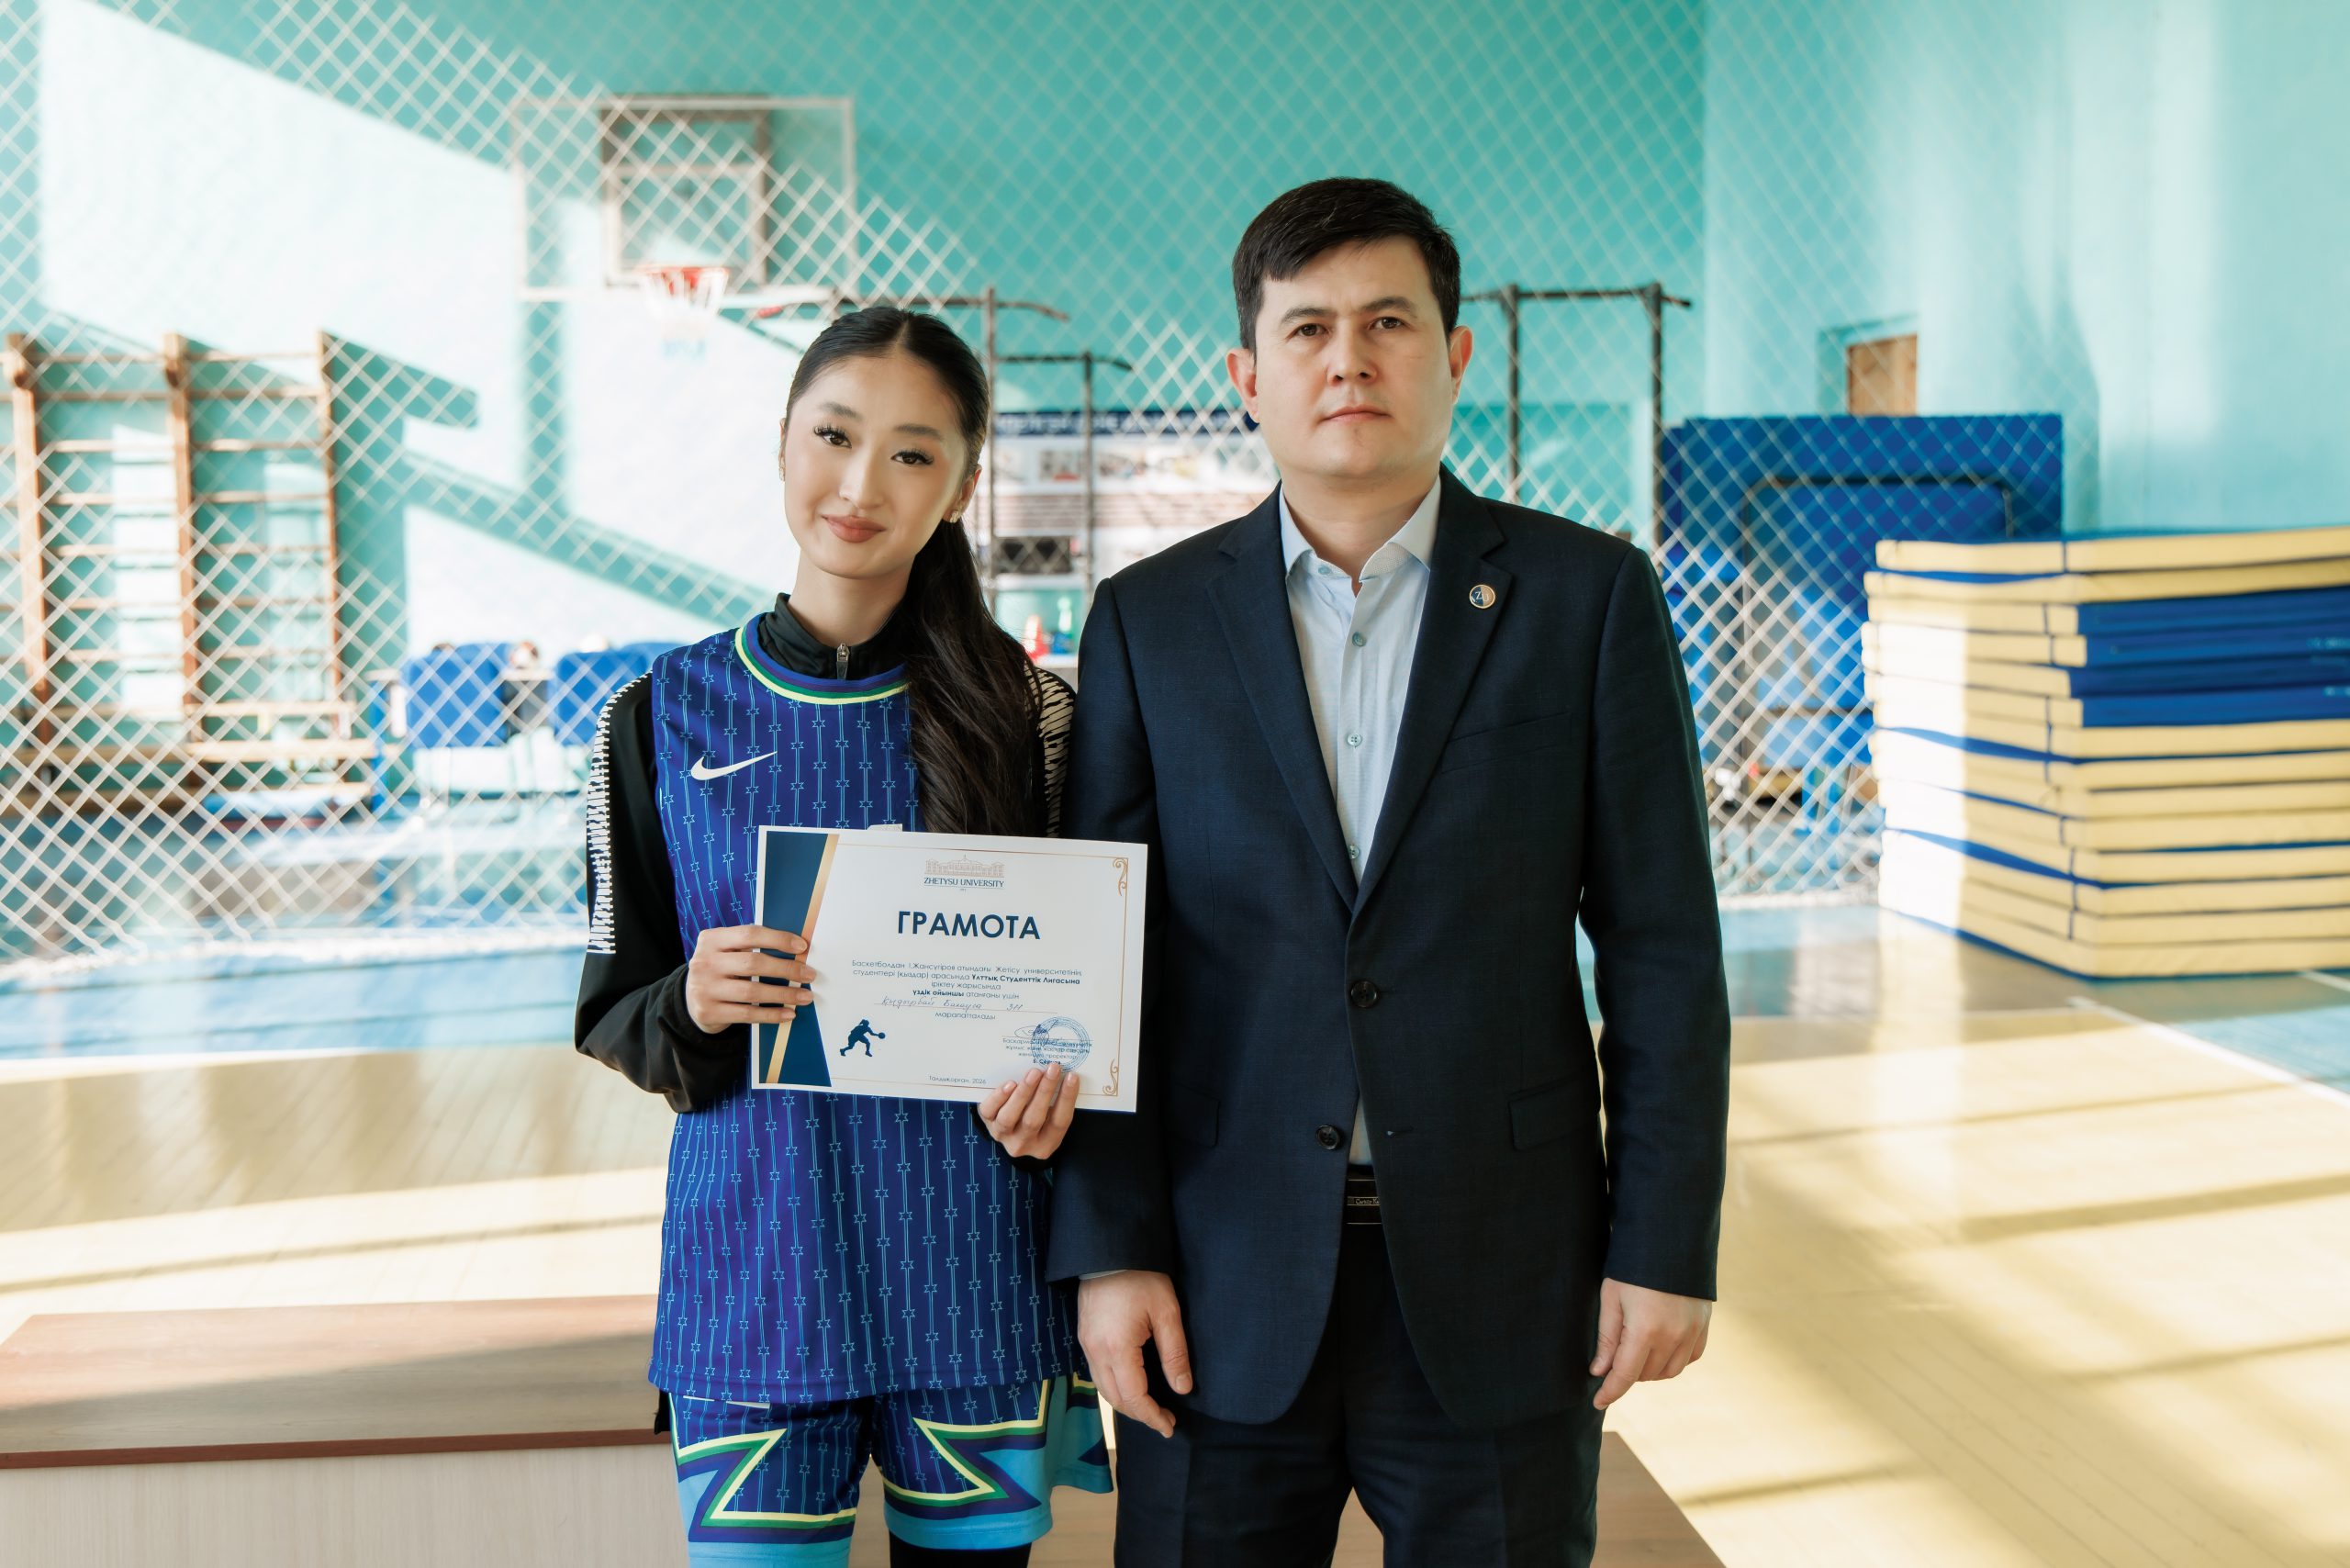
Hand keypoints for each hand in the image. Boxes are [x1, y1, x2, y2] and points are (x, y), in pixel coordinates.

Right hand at [683, 925, 812, 1033]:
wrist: (690, 1000)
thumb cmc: (720, 970)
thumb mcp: (726, 951)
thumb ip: (750, 946)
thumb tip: (796, 949)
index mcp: (711, 939)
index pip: (749, 934)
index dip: (778, 939)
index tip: (802, 947)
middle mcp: (704, 962)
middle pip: (753, 963)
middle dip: (786, 969)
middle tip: (809, 975)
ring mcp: (704, 988)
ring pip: (752, 991)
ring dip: (784, 994)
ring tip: (804, 996)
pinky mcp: (708, 1012)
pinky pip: (747, 1013)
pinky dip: (771, 1014)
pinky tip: (788, 1013)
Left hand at [979, 1062, 1080, 1158]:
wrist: (1008, 1127)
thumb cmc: (1036, 1114)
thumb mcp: (1049, 1116)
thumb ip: (1055, 1101)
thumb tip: (1063, 1074)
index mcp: (1045, 1144)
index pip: (1059, 1123)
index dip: (1067, 1099)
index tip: (1072, 1077)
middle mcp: (1023, 1144)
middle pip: (1034, 1119)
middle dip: (1044, 1091)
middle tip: (1053, 1069)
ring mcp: (1002, 1136)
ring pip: (1010, 1117)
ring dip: (1023, 1093)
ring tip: (1034, 1073)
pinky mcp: (987, 1123)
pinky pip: (989, 1112)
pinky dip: (999, 1097)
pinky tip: (1010, 1084)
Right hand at [1077, 1270, 1192, 1438]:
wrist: (1108, 1249)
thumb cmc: (1141, 1277)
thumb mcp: (1167, 1312)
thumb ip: (1175, 1353)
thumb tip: (1182, 1388)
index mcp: (1117, 1348)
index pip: (1134, 1397)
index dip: (1152, 1416)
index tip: (1169, 1427)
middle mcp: (1096, 1352)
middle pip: (1115, 1399)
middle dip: (1140, 1414)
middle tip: (1164, 1419)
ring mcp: (1086, 1344)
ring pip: (1104, 1388)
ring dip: (1126, 1403)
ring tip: (1150, 1407)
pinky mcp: (1085, 1336)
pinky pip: (1097, 1373)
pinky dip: (1115, 1387)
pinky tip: (1132, 1384)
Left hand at [1591, 1277, 1710, 1409]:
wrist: (1670, 1240)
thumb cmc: (1633, 1267)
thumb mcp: (1611, 1297)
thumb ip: (1607, 1338)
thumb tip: (1600, 1371)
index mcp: (1646, 1330)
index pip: (1625, 1374)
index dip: (1610, 1392)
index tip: (1598, 1402)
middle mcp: (1673, 1336)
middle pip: (1646, 1374)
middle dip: (1627, 1373)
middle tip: (1613, 1360)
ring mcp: (1692, 1333)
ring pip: (1669, 1371)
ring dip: (1651, 1370)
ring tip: (1636, 1353)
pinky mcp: (1704, 1326)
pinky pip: (1690, 1358)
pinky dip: (1674, 1360)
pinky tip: (1661, 1348)